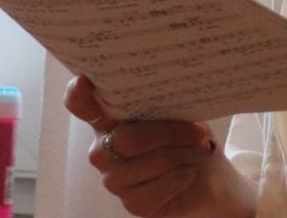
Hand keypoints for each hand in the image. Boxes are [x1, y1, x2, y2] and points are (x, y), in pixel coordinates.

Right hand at [66, 76, 250, 216]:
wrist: (208, 179)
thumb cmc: (188, 139)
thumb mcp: (179, 114)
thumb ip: (162, 103)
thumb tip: (167, 92)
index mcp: (110, 119)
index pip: (81, 106)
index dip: (78, 95)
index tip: (83, 82)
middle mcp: (103, 149)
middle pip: (130, 137)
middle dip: (172, 133)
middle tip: (198, 132)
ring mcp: (114, 179)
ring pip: (151, 162)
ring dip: (183, 154)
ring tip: (200, 150)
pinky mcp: (131, 203)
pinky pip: (158, 188)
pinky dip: (181, 177)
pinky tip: (189, 173)